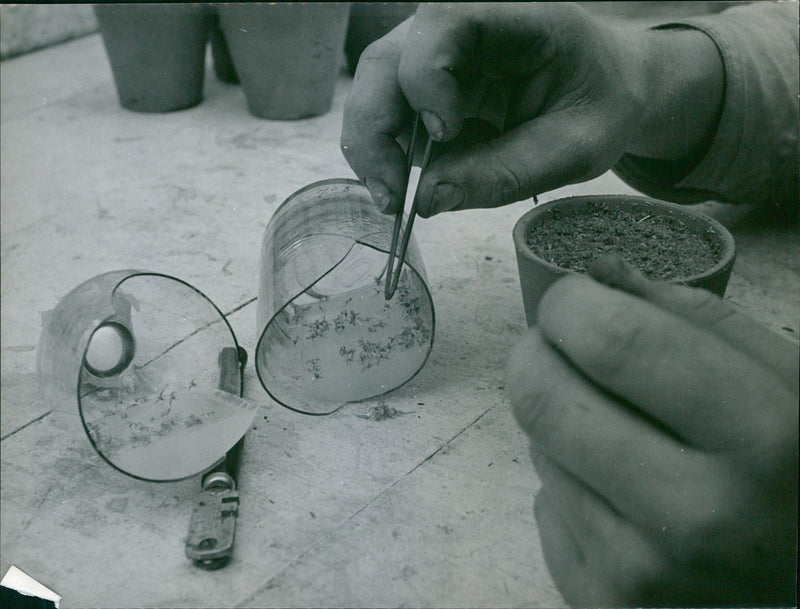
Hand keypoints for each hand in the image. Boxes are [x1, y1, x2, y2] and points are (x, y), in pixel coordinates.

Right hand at [340, 3, 722, 216]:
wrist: (605, 88)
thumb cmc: (598, 104)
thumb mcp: (575, 148)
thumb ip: (506, 173)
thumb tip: (427, 199)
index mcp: (513, 17)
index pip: (444, 23)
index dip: (427, 78)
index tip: (445, 135)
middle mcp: (460, 25)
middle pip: (388, 62)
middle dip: (377, 132)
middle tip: (393, 198)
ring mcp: (434, 53)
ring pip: (374, 89)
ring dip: (373, 149)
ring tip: (395, 200)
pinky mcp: (423, 84)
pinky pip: (385, 113)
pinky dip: (385, 154)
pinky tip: (402, 187)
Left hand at [506, 255, 797, 606]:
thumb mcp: (789, 382)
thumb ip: (696, 317)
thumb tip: (596, 272)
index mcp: (763, 438)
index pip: (613, 341)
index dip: (571, 303)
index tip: (574, 297)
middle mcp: (697, 516)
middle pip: (542, 396)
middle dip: (538, 352)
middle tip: (564, 346)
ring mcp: (642, 574)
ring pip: (537, 447)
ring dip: (561, 420)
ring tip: (619, 429)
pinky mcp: (600, 605)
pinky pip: (545, 504)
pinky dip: (569, 480)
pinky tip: (620, 491)